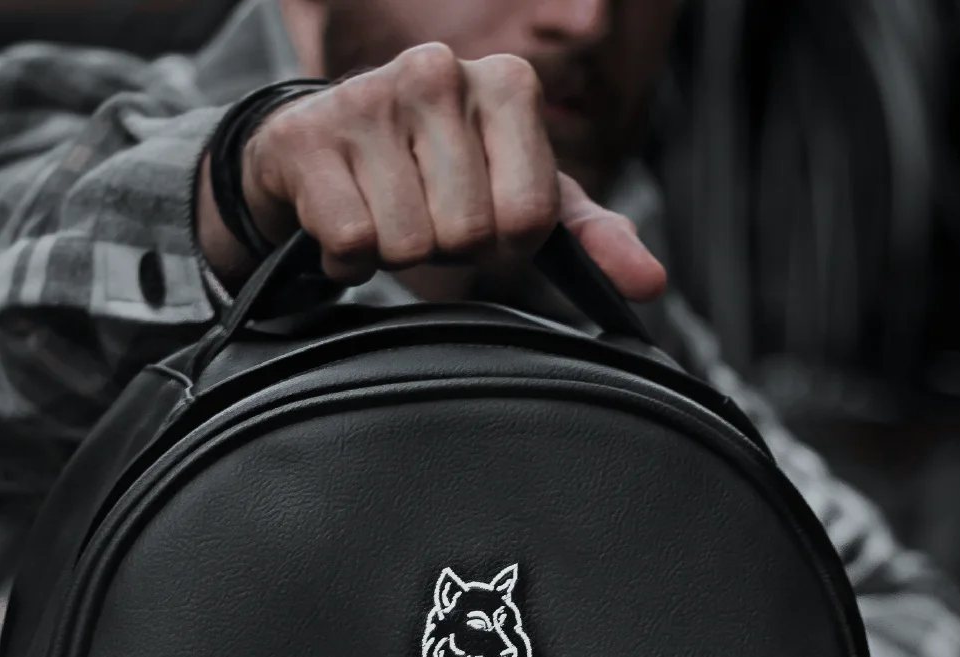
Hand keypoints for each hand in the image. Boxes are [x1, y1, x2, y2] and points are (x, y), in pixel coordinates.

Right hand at [196, 44, 665, 302]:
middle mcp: (438, 70)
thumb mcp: (523, 200)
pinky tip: (345, 221)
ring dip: (395, 253)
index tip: (483, 216)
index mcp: (506, 81)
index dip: (505, 242)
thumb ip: (591, 239)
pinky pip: (351, 243)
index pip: (528, 217)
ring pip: (407, 243)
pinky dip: (346, 258)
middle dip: (446, 248)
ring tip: (386, 213)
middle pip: (465, 234)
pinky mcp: (308, 138)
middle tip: (428, 217)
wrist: (322, 153)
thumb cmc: (437, 177)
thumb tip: (651, 282)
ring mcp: (369, 97)